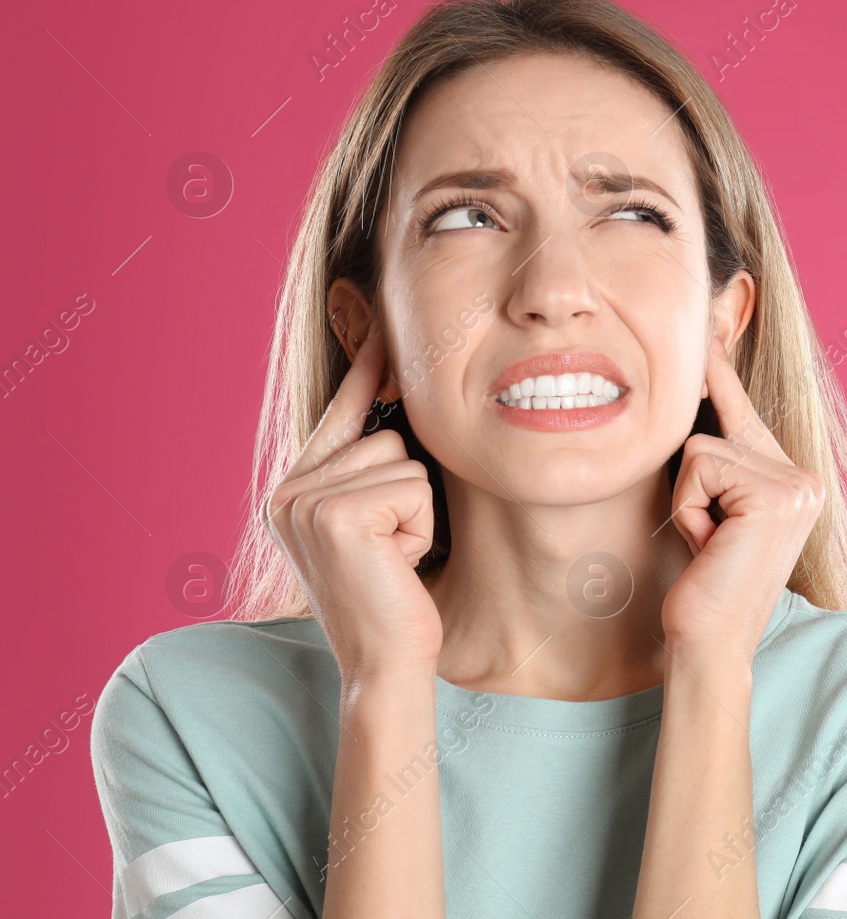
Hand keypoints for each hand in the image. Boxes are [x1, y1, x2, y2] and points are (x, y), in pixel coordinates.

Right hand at [265, 323, 442, 684]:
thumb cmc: (394, 596)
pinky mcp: (336, 515)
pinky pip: (412, 485)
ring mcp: (305, 501)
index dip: (366, 368)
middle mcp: (287, 490)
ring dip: (418, 509)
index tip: (380, 323)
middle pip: (384, 434)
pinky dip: (421, 524)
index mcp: (292, 489)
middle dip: (409, 488)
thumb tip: (401, 398)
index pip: (339, 411)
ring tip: (395, 555)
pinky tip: (398, 562)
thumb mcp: (377, 524)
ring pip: (402, 459)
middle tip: (392, 547)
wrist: (386, 662)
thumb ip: (371, 470)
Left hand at [662, 335, 824, 664]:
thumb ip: (717, 463)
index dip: (721, 370)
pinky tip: (710, 546)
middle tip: (710, 537)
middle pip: (717, 425)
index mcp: (795, 480)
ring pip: (700, 447)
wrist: (710, 644)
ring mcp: (796, 483)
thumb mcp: (712, 512)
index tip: (710, 322)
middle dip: (693, 482)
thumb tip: (689, 396)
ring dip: (688, 500)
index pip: (745, 412)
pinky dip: (689, 508)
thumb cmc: (701, 586)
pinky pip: (698, 465)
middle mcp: (804, 477)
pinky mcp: (774, 492)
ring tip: (709, 545)